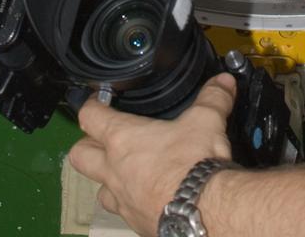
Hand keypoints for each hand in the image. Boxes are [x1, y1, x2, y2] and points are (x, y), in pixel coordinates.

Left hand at [69, 74, 236, 236]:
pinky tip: (150, 198)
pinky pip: (124, 214)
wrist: (205, 214)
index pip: (89, 116)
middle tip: (105, 140)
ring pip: (100, 190)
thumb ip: (213, 98)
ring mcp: (123, 201)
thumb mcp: (206, 121)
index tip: (98, 101)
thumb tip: (224, 81)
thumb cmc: (195, 163)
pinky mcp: (136, 224)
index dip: (92, 106)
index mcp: (123, 139)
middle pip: (80, 156)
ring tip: (127, 173)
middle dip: (88, 145)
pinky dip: (131, 205)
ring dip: (108, 181)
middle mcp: (115, 170)